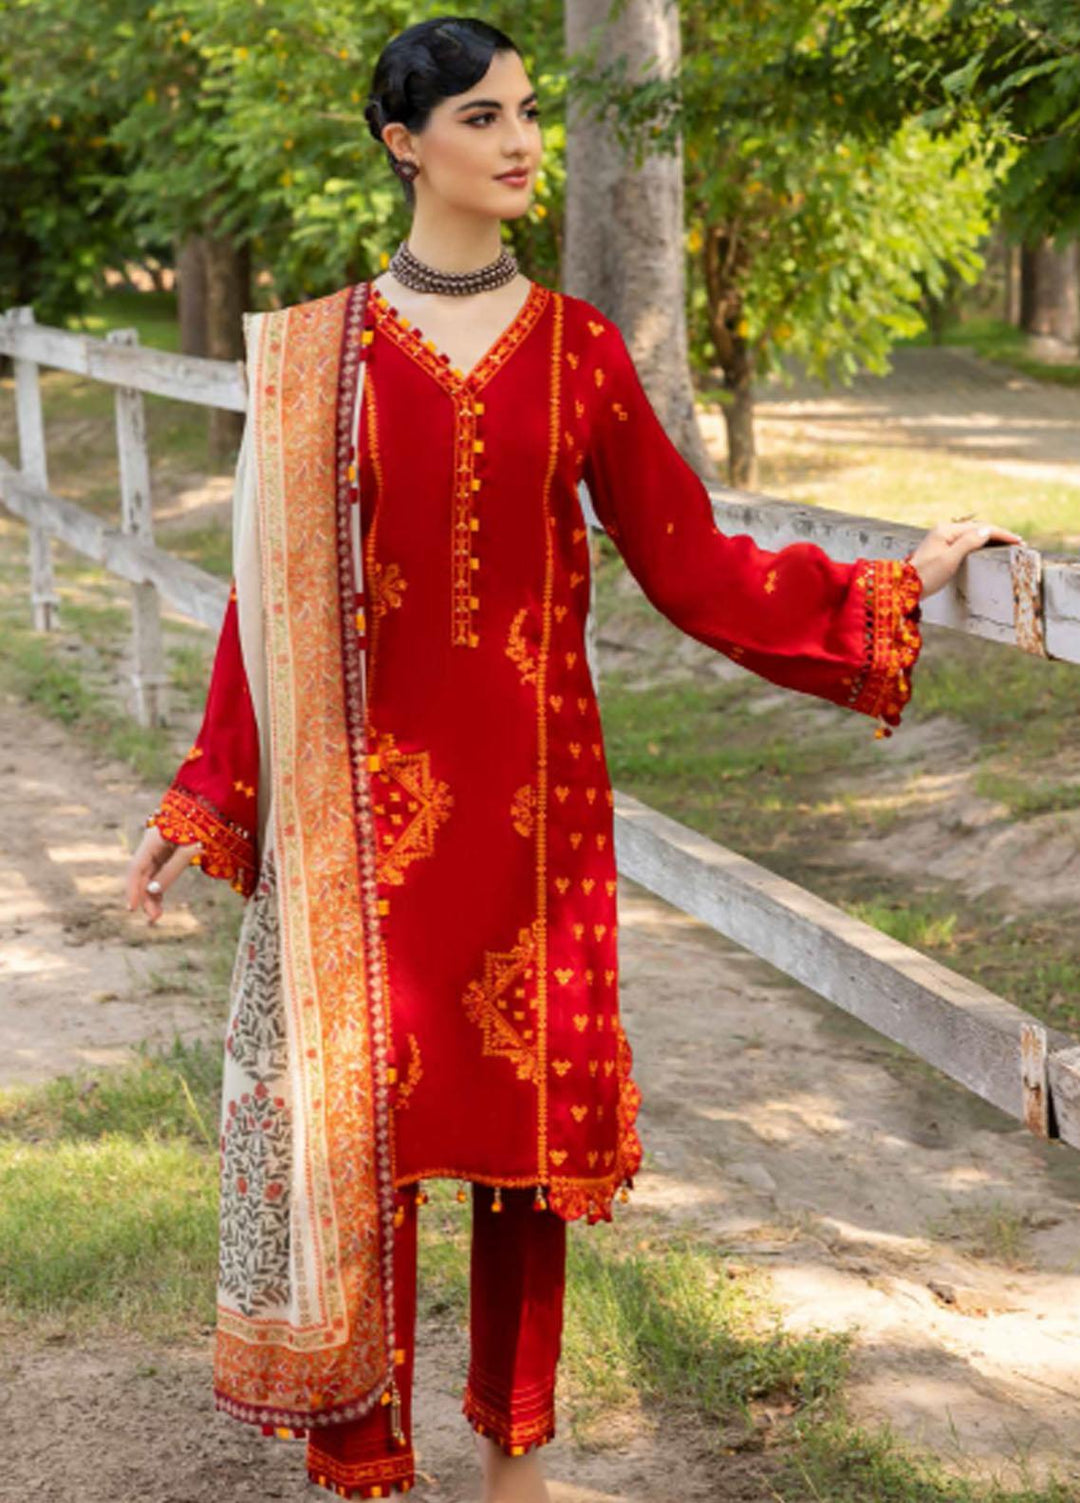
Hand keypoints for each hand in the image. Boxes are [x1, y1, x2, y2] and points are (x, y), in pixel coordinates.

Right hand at [125, 823, 202, 924]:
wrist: (213, 811)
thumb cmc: (202, 828)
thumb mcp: (189, 850)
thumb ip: (171, 870)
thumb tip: (153, 891)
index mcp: (153, 839)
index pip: (136, 868)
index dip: (133, 889)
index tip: (132, 908)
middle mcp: (151, 844)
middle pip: (143, 874)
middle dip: (146, 896)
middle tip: (153, 917)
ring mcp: (158, 848)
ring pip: (150, 875)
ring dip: (152, 894)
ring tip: (156, 915)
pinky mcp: (167, 852)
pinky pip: (159, 871)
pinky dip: (159, 886)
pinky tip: (159, 903)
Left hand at [909, 519, 1025, 598]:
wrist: (903, 587)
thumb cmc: (926, 576)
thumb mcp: (949, 560)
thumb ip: (968, 544)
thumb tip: (987, 530)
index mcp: (946, 530)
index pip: (980, 528)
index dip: (1001, 534)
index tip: (1018, 541)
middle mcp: (944, 530)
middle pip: (977, 528)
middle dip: (998, 534)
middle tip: (1018, 542)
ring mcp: (942, 538)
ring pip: (972, 534)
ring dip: (990, 537)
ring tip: (1008, 543)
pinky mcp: (941, 547)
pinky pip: (965, 540)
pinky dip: (980, 542)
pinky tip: (988, 546)